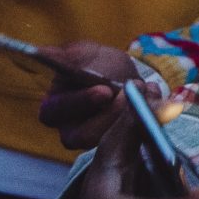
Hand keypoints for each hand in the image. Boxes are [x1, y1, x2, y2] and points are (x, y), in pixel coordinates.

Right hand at [31, 38, 153, 151]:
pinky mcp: (120, 146)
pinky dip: (149, 117)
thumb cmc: (96, 65)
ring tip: (146, 91)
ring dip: (132, 115)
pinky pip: (135, 140)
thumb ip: (69, 56)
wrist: (123, 75)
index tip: (105, 91)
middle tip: (132, 91)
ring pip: (111, 140)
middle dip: (112, 114)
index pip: (58, 111)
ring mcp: (95, 143)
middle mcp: (69, 131)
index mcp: (53, 108)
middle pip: (84, 135)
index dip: (81, 101)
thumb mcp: (85, 55)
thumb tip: (43, 52)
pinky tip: (155, 97)